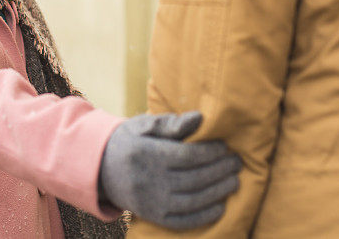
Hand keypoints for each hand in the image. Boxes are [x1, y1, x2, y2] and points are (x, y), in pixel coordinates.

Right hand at [98, 111, 240, 229]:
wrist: (101, 168)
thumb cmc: (130, 140)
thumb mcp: (144, 125)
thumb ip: (172, 123)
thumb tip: (201, 118)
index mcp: (146, 153)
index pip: (187, 156)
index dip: (211, 152)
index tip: (226, 147)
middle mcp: (148, 180)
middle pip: (194, 178)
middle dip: (220, 170)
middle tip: (237, 162)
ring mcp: (150, 202)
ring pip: (193, 200)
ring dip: (218, 192)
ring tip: (234, 180)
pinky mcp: (153, 216)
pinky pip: (183, 220)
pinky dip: (205, 215)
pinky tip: (221, 205)